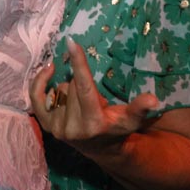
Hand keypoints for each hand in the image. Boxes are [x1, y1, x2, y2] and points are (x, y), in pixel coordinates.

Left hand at [30, 39, 159, 160]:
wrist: (100, 148)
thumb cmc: (117, 128)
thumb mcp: (131, 119)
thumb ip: (140, 108)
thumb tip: (153, 100)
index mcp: (93, 122)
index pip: (83, 87)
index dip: (78, 63)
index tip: (71, 41)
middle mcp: (72, 126)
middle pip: (72, 85)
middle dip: (82, 84)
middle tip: (93, 97)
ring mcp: (56, 127)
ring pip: (59, 88)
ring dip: (70, 88)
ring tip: (82, 101)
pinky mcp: (46, 124)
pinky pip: (36, 97)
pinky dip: (40, 82)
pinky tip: (48, 70)